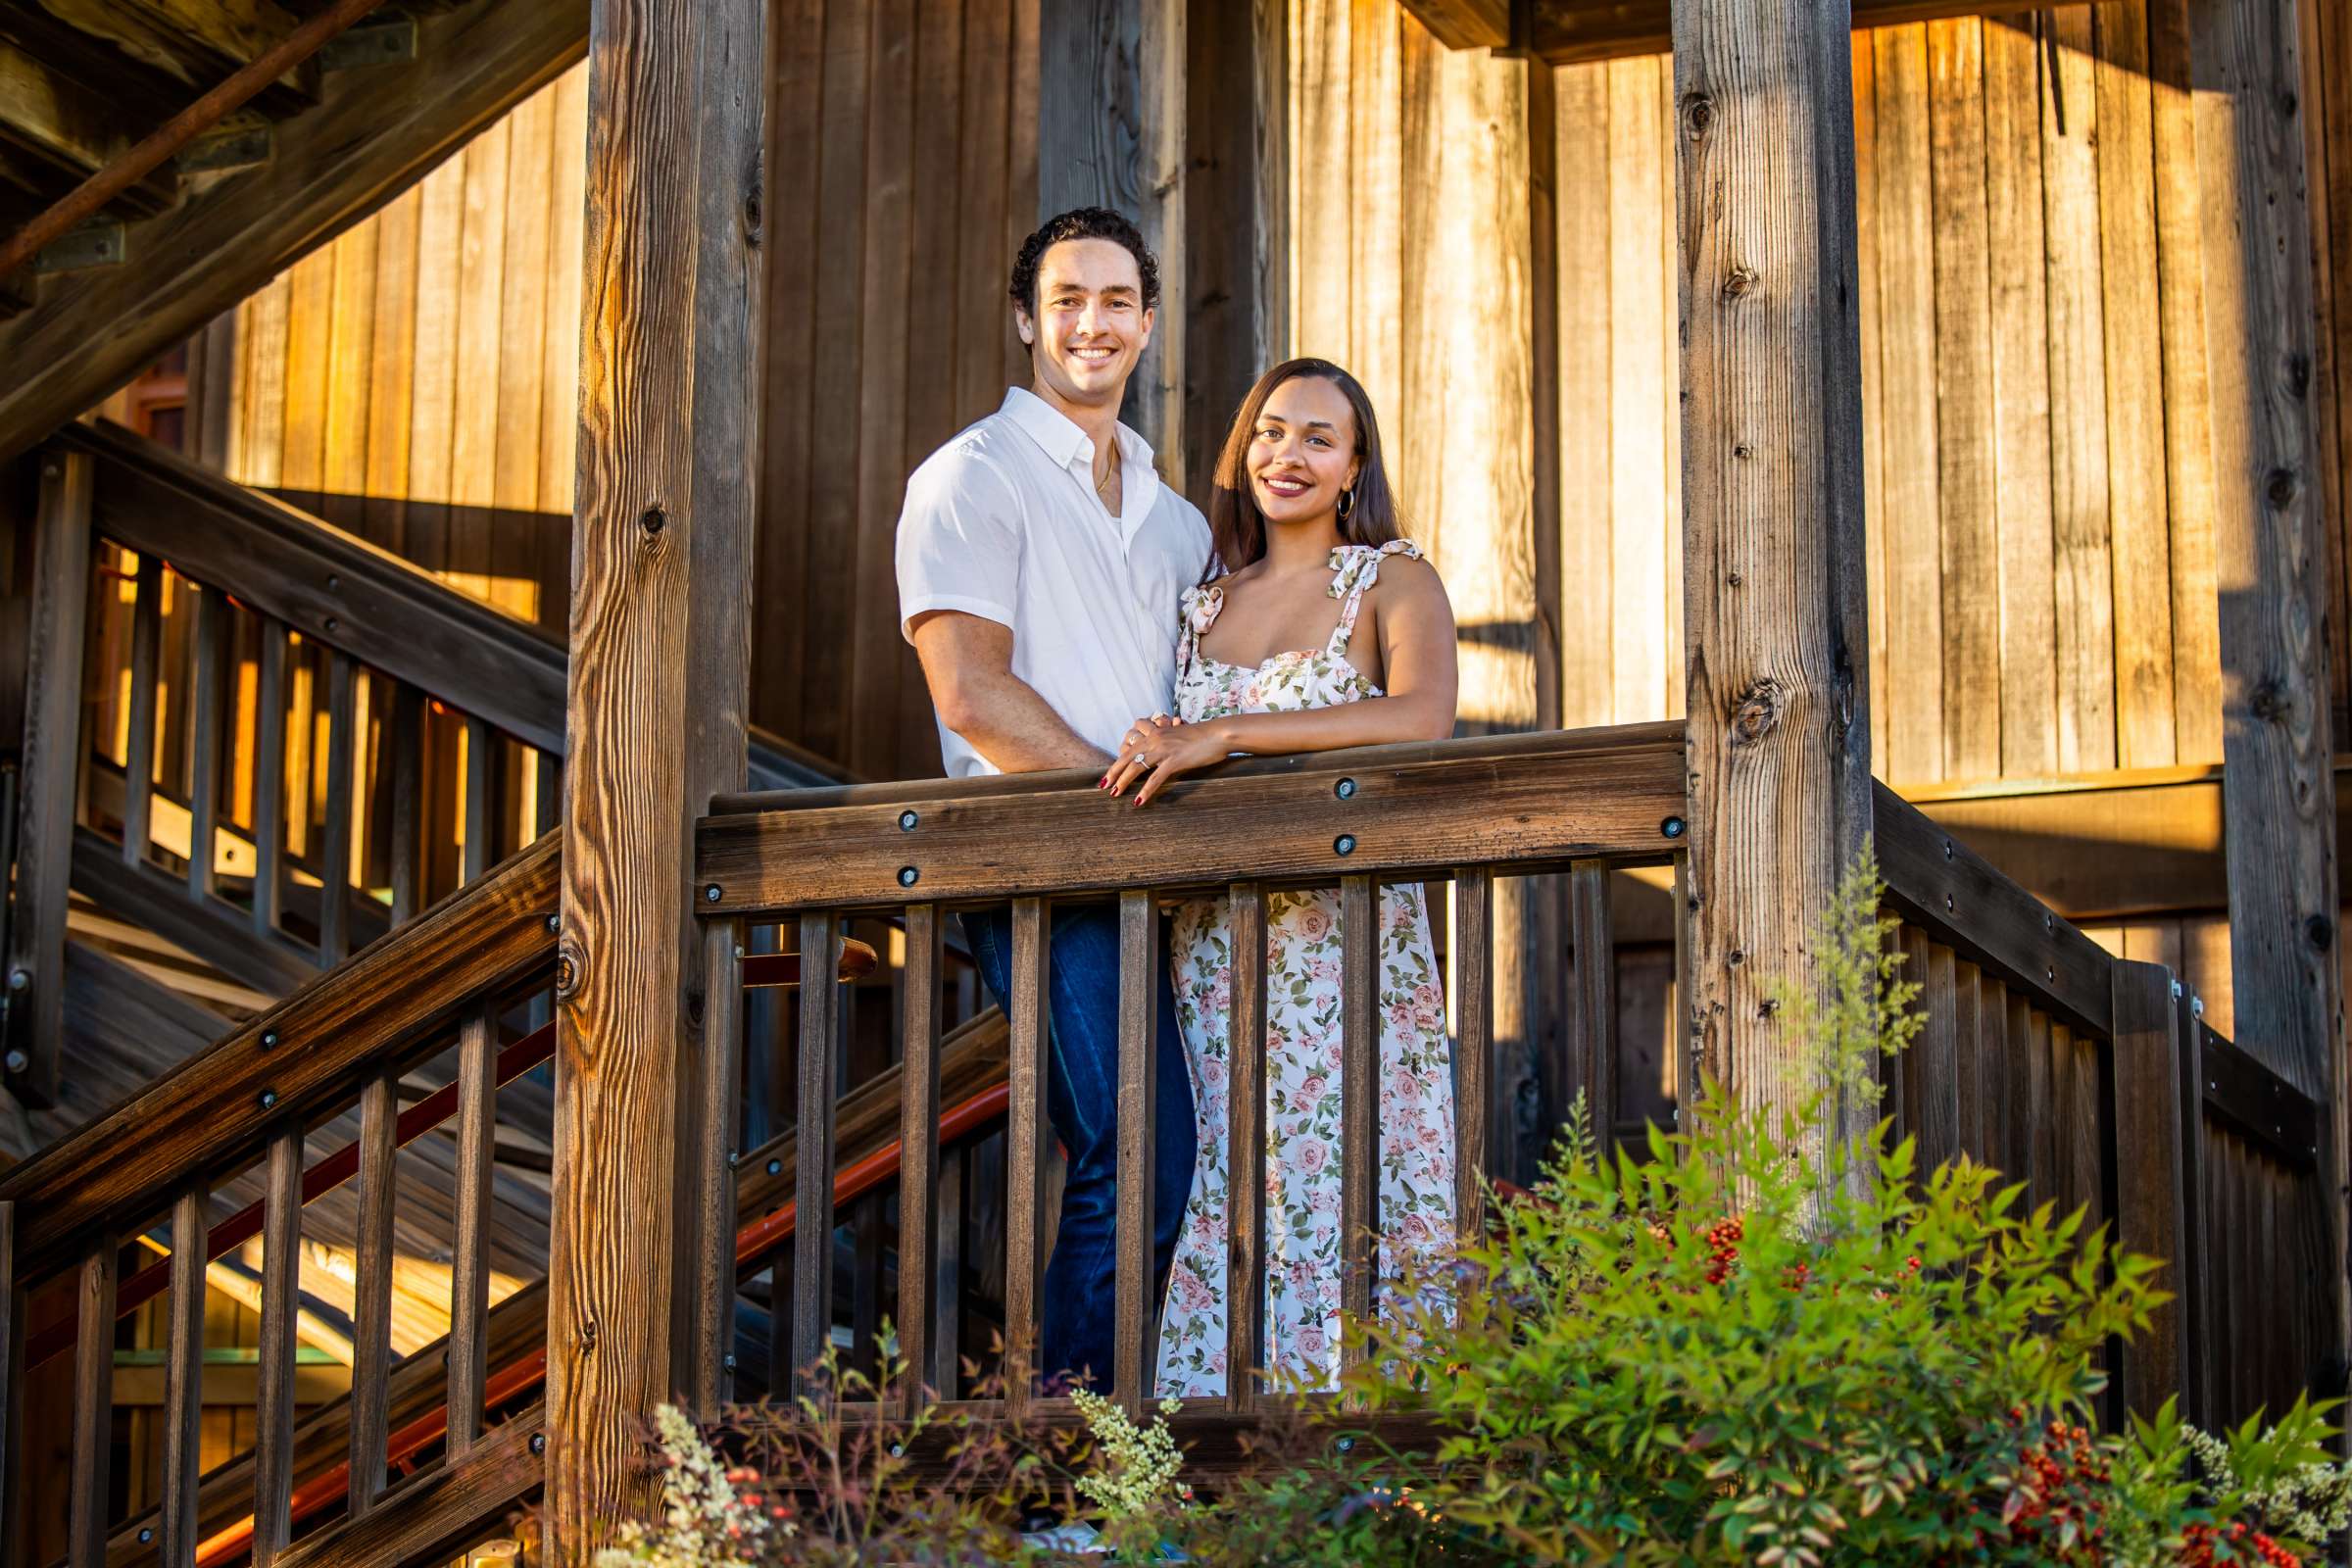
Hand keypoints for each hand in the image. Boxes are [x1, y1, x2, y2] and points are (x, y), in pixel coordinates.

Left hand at [1100, 713, 1225, 804]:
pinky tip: (1139, 801)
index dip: (1118, 762)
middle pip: (1127, 757)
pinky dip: (1146, 790)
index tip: (1110, 774)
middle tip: (1103, 785)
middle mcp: (1156, 739)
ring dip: (1123, 782)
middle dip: (1114, 772)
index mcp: (1156, 733)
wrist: (1219, 734)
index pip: (1130, 748)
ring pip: (1137, 767)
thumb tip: (1159, 758)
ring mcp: (1164, 749)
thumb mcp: (1179, 737)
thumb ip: (1166, 744)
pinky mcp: (1175, 760)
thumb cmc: (1202, 737)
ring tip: (1115, 794)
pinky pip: (1156, 778)